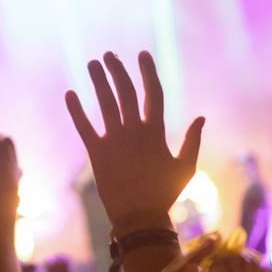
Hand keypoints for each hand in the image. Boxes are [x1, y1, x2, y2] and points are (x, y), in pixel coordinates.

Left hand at [65, 51, 202, 234]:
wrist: (140, 218)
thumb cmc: (164, 194)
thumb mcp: (185, 168)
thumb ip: (193, 141)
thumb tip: (201, 118)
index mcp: (155, 132)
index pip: (153, 93)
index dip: (147, 71)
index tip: (142, 54)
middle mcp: (134, 131)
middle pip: (125, 92)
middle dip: (117, 70)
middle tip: (109, 55)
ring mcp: (114, 141)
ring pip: (105, 103)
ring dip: (98, 81)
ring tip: (93, 63)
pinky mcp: (96, 153)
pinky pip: (84, 127)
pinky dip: (76, 110)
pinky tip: (70, 93)